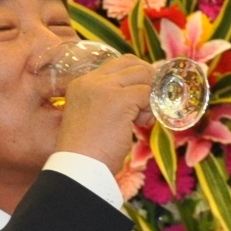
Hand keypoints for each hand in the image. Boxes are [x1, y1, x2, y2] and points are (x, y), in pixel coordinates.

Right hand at [56, 55, 153, 172]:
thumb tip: (141, 91)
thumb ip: (109, 100)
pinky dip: (151, 108)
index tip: (142, 93)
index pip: (116, 63)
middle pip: (132, 63)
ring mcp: (104, 88)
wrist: (79, 167)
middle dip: (147, 80)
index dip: (135, 74)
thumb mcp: (92, 116)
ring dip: (149, 96)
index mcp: (81, 83)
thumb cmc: (87, 151)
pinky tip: (141, 124)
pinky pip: (147, 94)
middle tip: (148, 103)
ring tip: (142, 118)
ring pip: (142, 76)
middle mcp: (91, 81)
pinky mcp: (119, 100)